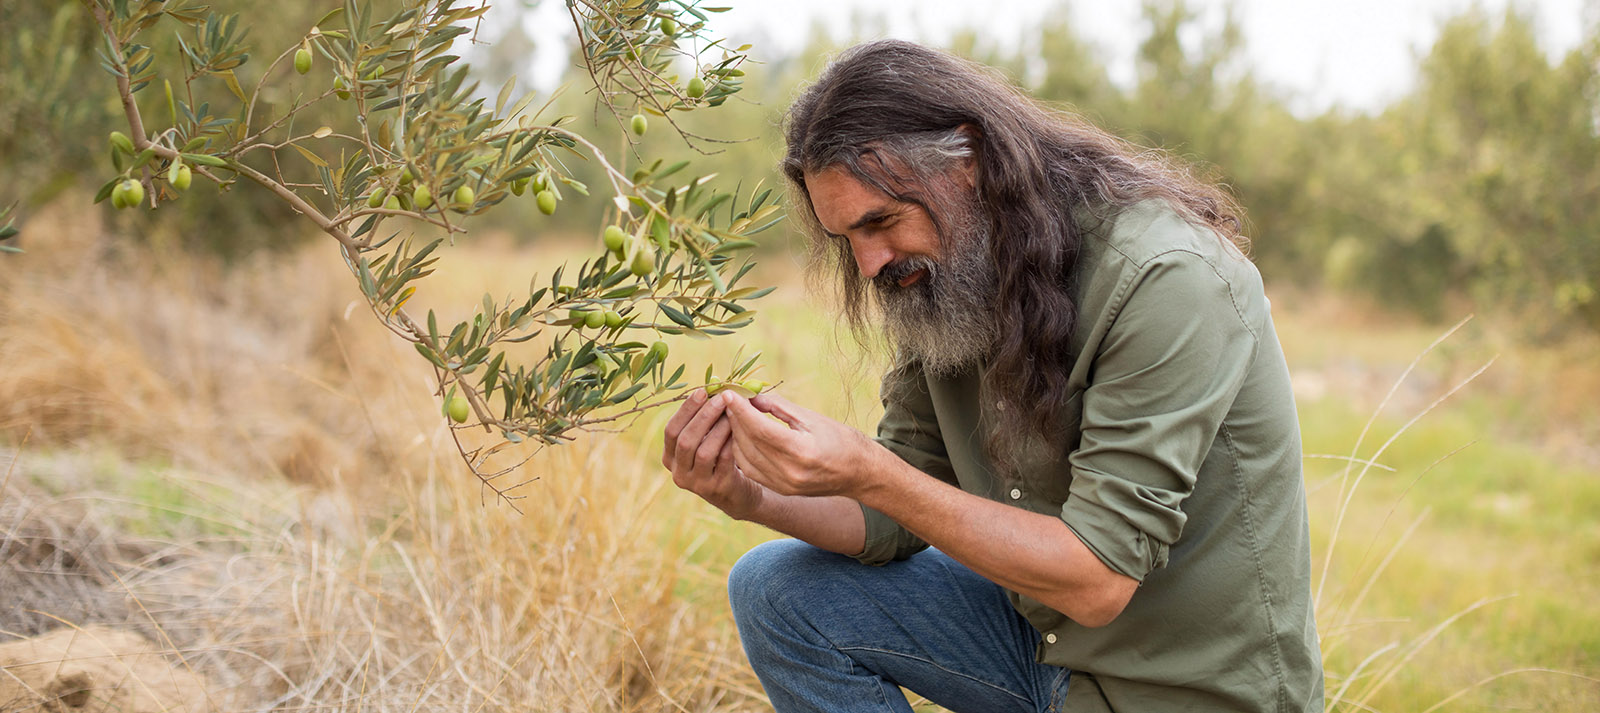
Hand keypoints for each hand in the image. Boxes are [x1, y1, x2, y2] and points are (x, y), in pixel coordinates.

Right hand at [662, 389, 766, 519]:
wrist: (736, 492)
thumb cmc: (718, 457)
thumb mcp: (704, 440)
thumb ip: (703, 419)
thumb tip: (713, 383)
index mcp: (669, 458)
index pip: (671, 431)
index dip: (685, 410)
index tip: (702, 391)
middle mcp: (678, 473)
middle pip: (685, 441)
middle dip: (703, 416)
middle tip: (721, 398)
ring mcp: (696, 484)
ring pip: (704, 452)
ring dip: (719, 429)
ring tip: (733, 412)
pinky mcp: (717, 488)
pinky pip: (723, 462)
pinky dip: (731, 443)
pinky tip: (741, 429)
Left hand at [724, 390, 886, 499]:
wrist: (859, 474)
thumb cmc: (841, 440)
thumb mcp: (812, 418)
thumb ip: (780, 408)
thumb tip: (752, 396)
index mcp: (802, 452)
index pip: (761, 429)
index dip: (741, 410)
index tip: (729, 393)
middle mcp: (789, 473)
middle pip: (749, 442)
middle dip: (735, 419)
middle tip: (727, 399)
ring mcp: (783, 485)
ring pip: (744, 457)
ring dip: (734, 435)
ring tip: (732, 414)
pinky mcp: (779, 490)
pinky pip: (750, 469)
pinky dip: (741, 450)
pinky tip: (740, 434)